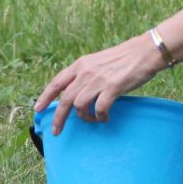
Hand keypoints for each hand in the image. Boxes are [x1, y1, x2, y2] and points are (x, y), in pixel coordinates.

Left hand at [34, 34, 164, 133]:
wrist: (145, 51)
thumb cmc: (125, 57)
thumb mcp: (99, 61)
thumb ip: (87, 74)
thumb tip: (78, 91)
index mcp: (81, 64)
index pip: (57, 82)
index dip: (45, 96)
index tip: (37, 109)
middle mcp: (86, 72)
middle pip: (65, 99)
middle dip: (58, 118)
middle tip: (56, 131)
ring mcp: (98, 80)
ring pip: (79, 105)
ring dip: (84, 117)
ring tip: (92, 119)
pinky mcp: (112, 88)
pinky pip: (99, 109)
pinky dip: (100, 117)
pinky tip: (105, 118)